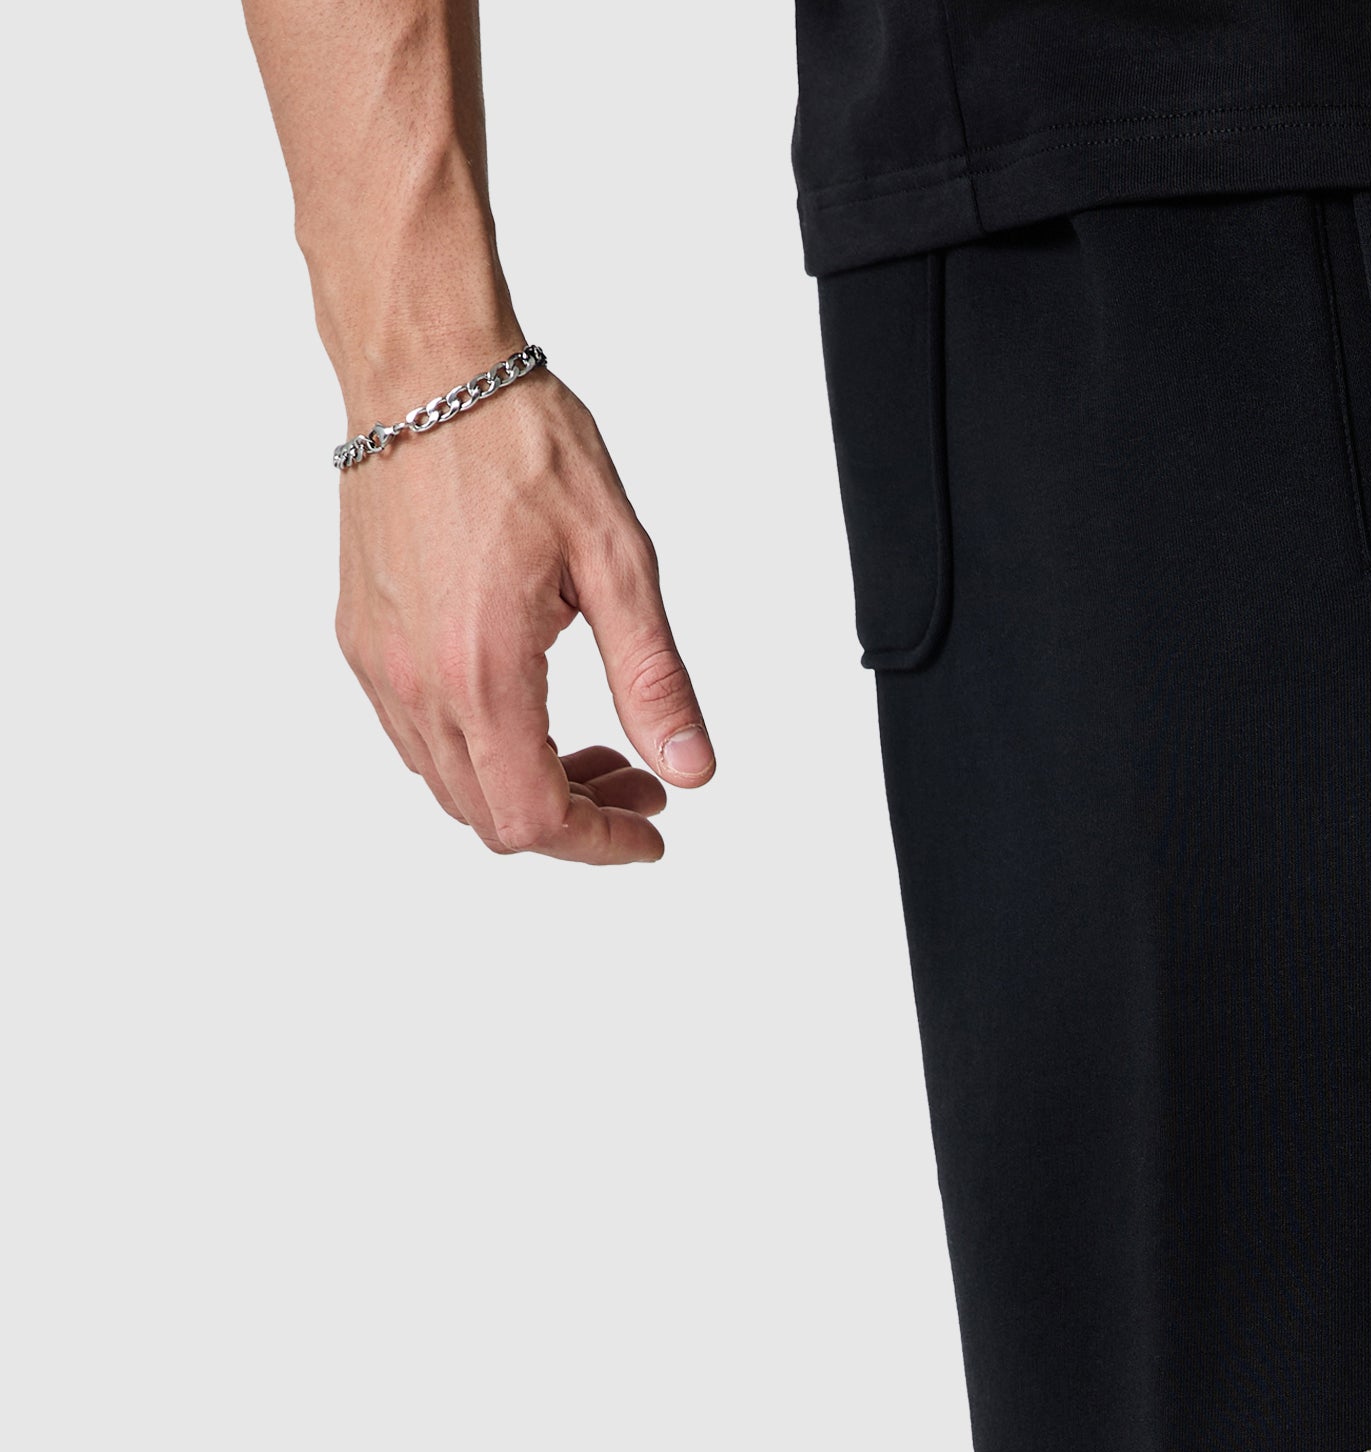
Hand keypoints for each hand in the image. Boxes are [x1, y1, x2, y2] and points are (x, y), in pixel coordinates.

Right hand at [336, 365, 713, 862]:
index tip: (648, 832)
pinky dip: (479, 754)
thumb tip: (688, 768)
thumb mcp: (617, 561)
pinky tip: (527, 713)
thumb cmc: (514, 439)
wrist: (424, 369)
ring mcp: (380, 665)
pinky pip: (416, 740)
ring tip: (594, 751)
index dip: (600, 844)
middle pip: (491, 820)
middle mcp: (417, 680)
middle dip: (574, 822)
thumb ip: (654, 680)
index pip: (536, 818)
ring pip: (451, 788)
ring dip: (524, 791)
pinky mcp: (362, 642)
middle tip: (637, 784)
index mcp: (482, 670)